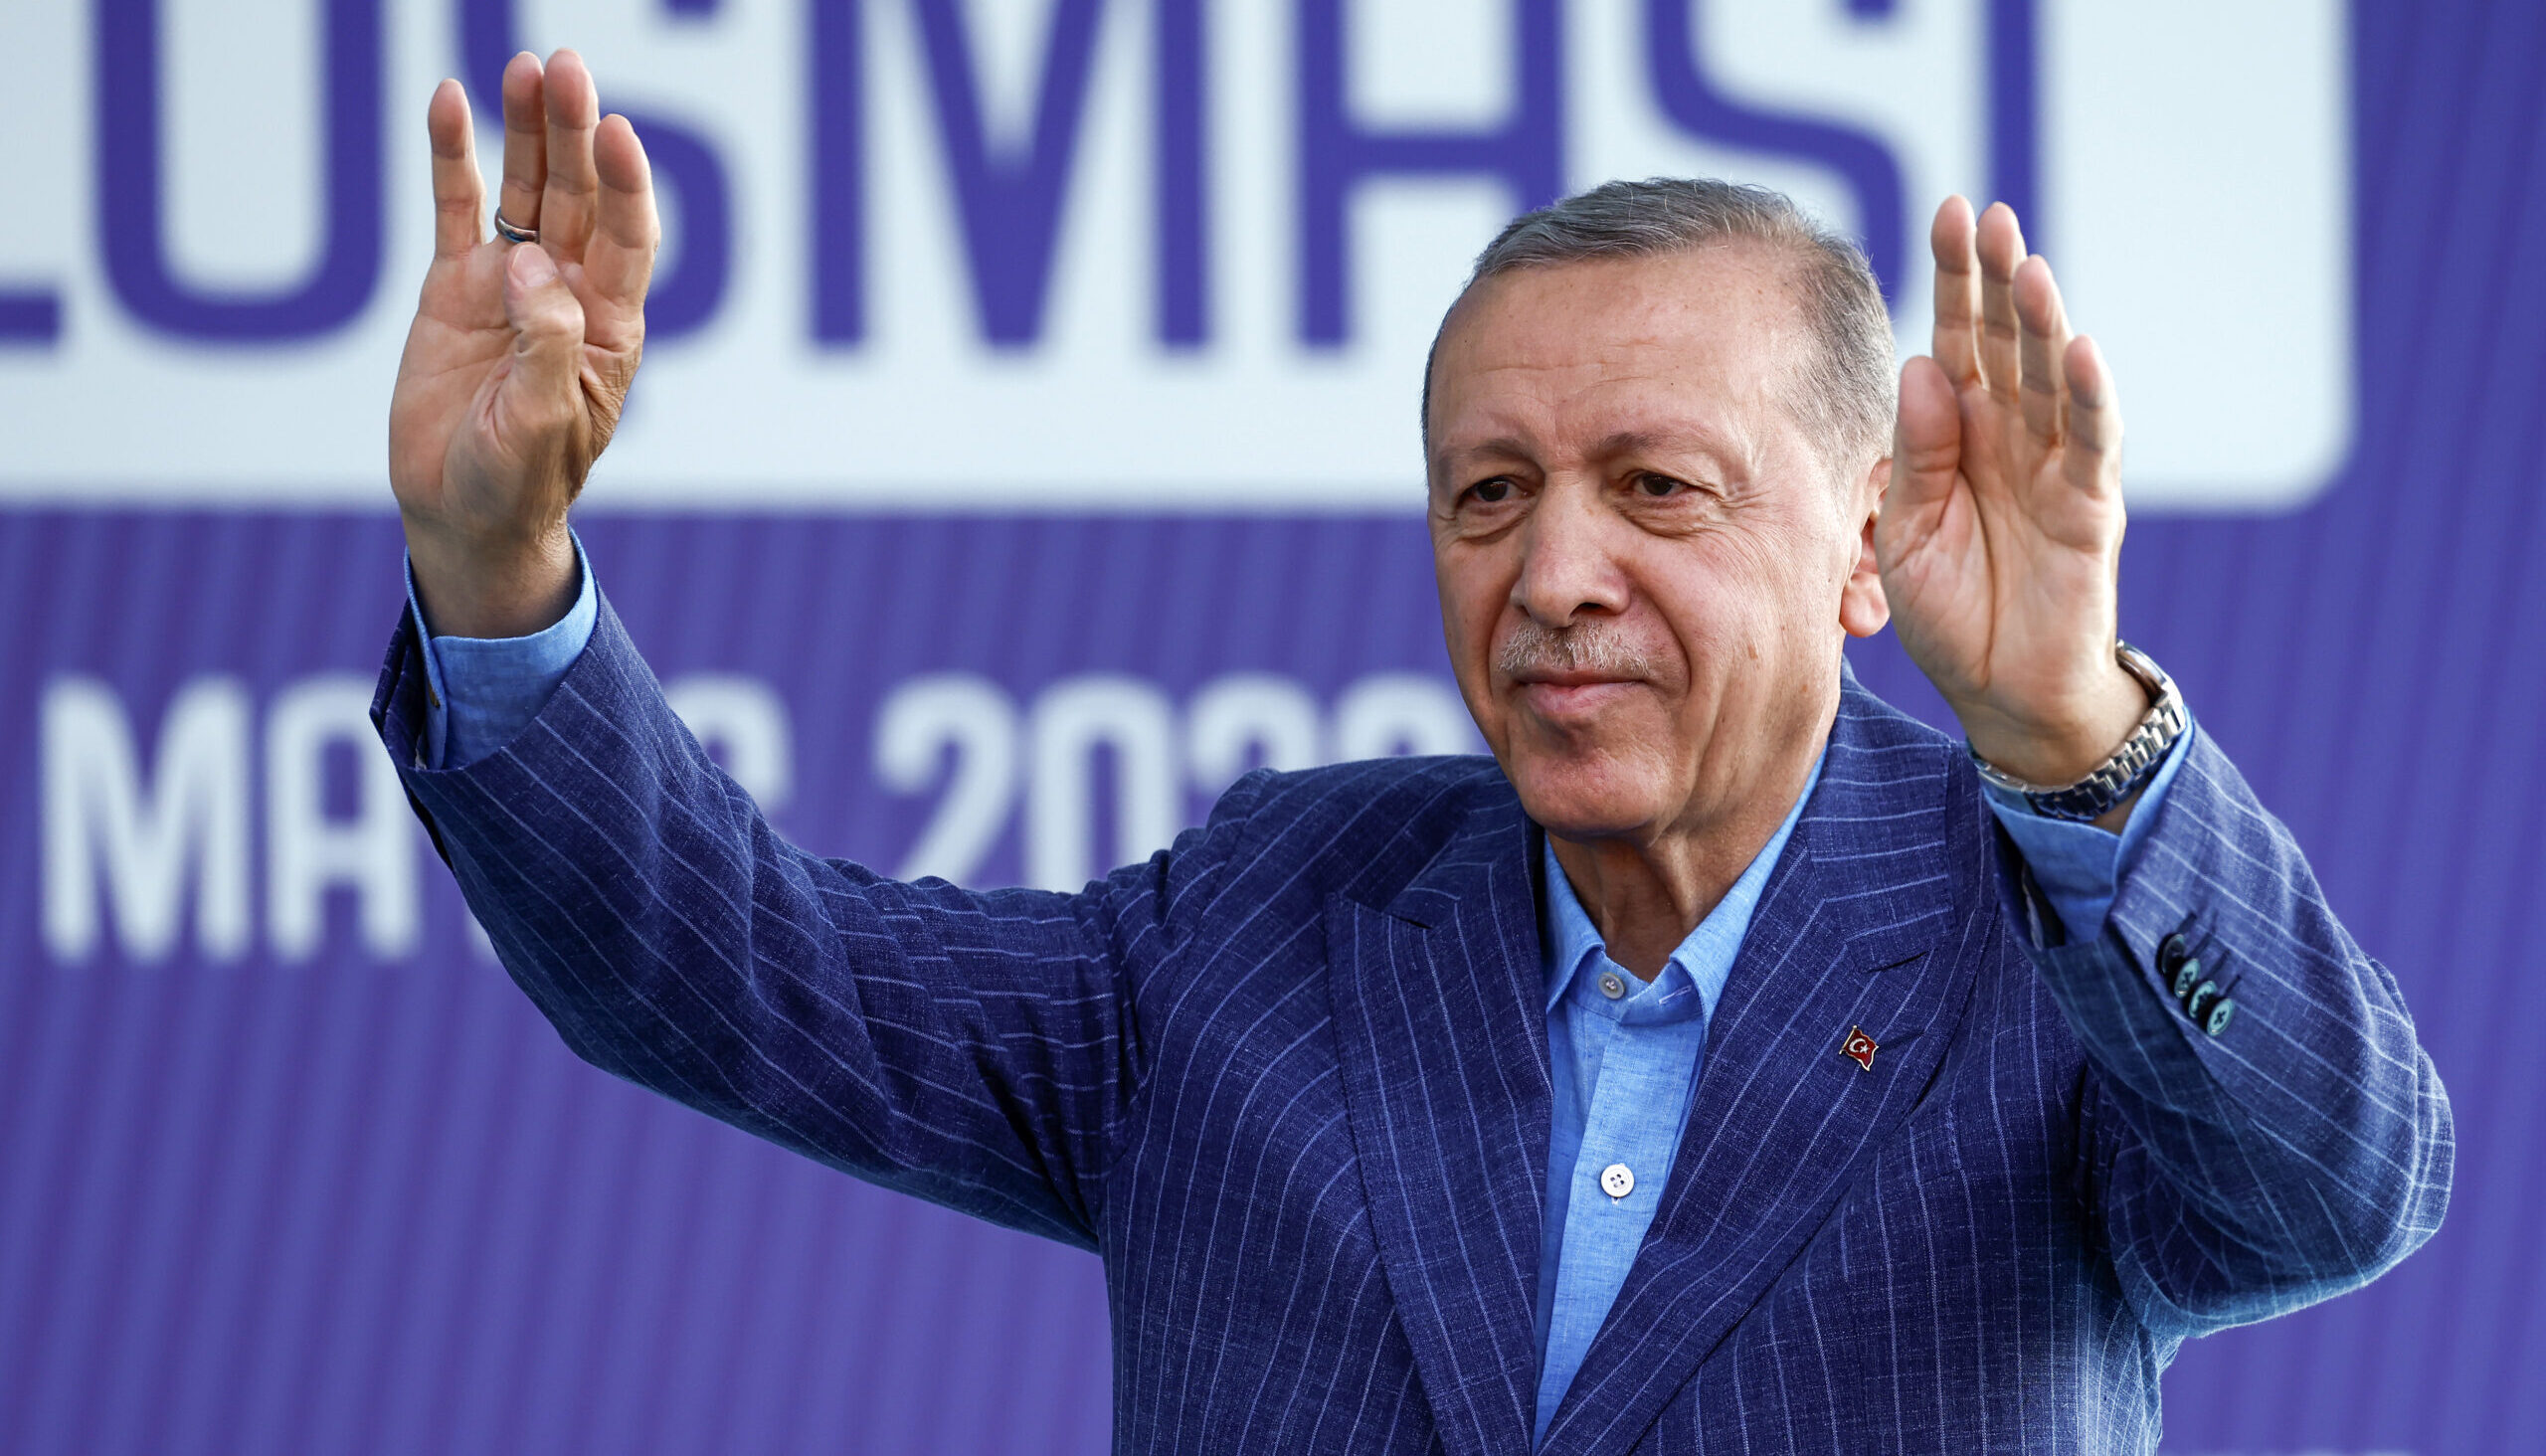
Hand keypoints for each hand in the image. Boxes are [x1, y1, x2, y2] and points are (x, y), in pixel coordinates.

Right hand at [388, 51, 657, 638]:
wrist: (461, 514)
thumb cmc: (518, 482)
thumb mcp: (540, 424)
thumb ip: (542, 344)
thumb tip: (527, 263)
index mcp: (605, 327)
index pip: (626, 238)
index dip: (625, 183)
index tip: (618, 131)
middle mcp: (564, 292)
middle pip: (576, 196)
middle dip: (574, 132)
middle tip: (566, 67)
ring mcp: (509, 283)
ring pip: (524, 190)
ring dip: (526, 131)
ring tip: (524, 68)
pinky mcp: (454, 287)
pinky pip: (457, 208)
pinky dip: (453, 157)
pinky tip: (449, 101)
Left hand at [1874, 197, 2149, 817]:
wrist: (1998, 691)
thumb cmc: (1949, 608)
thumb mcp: (1904, 529)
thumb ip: (1915, 454)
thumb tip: (1920, 367)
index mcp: (1958, 430)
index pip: (1955, 338)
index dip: (1953, 279)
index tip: (1946, 212)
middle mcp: (2010, 432)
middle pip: (2005, 340)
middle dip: (1995, 278)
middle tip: (1983, 215)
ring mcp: (2054, 463)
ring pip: (2050, 376)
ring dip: (2042, 321)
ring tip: (2027, 267)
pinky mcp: (2090, 505)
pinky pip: (2091, 441)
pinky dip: (2086, 394)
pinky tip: (2076, 348)